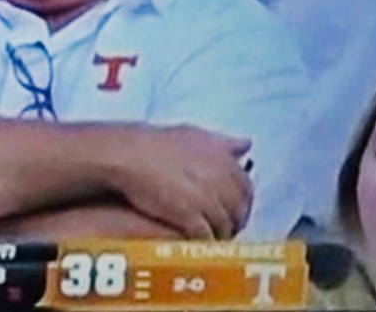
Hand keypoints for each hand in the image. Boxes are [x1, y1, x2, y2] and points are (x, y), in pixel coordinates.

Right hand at [105, 125, 252, 238]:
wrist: (129, 155)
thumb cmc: (157, 143)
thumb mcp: (195, 134)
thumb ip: (224, 142)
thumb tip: (245, 144)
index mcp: (225, 161)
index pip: (247, 190)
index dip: (241, 203)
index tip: (234, 209)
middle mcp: (220, 179)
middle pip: (239, 211)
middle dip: (234, 222)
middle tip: (224, 227)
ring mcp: (206, 199)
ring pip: (224, 227)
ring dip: (220, 234)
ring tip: (209, 237)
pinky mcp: (189, 216)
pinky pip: (206, 236)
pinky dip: (203, 242)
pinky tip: (195, 241)